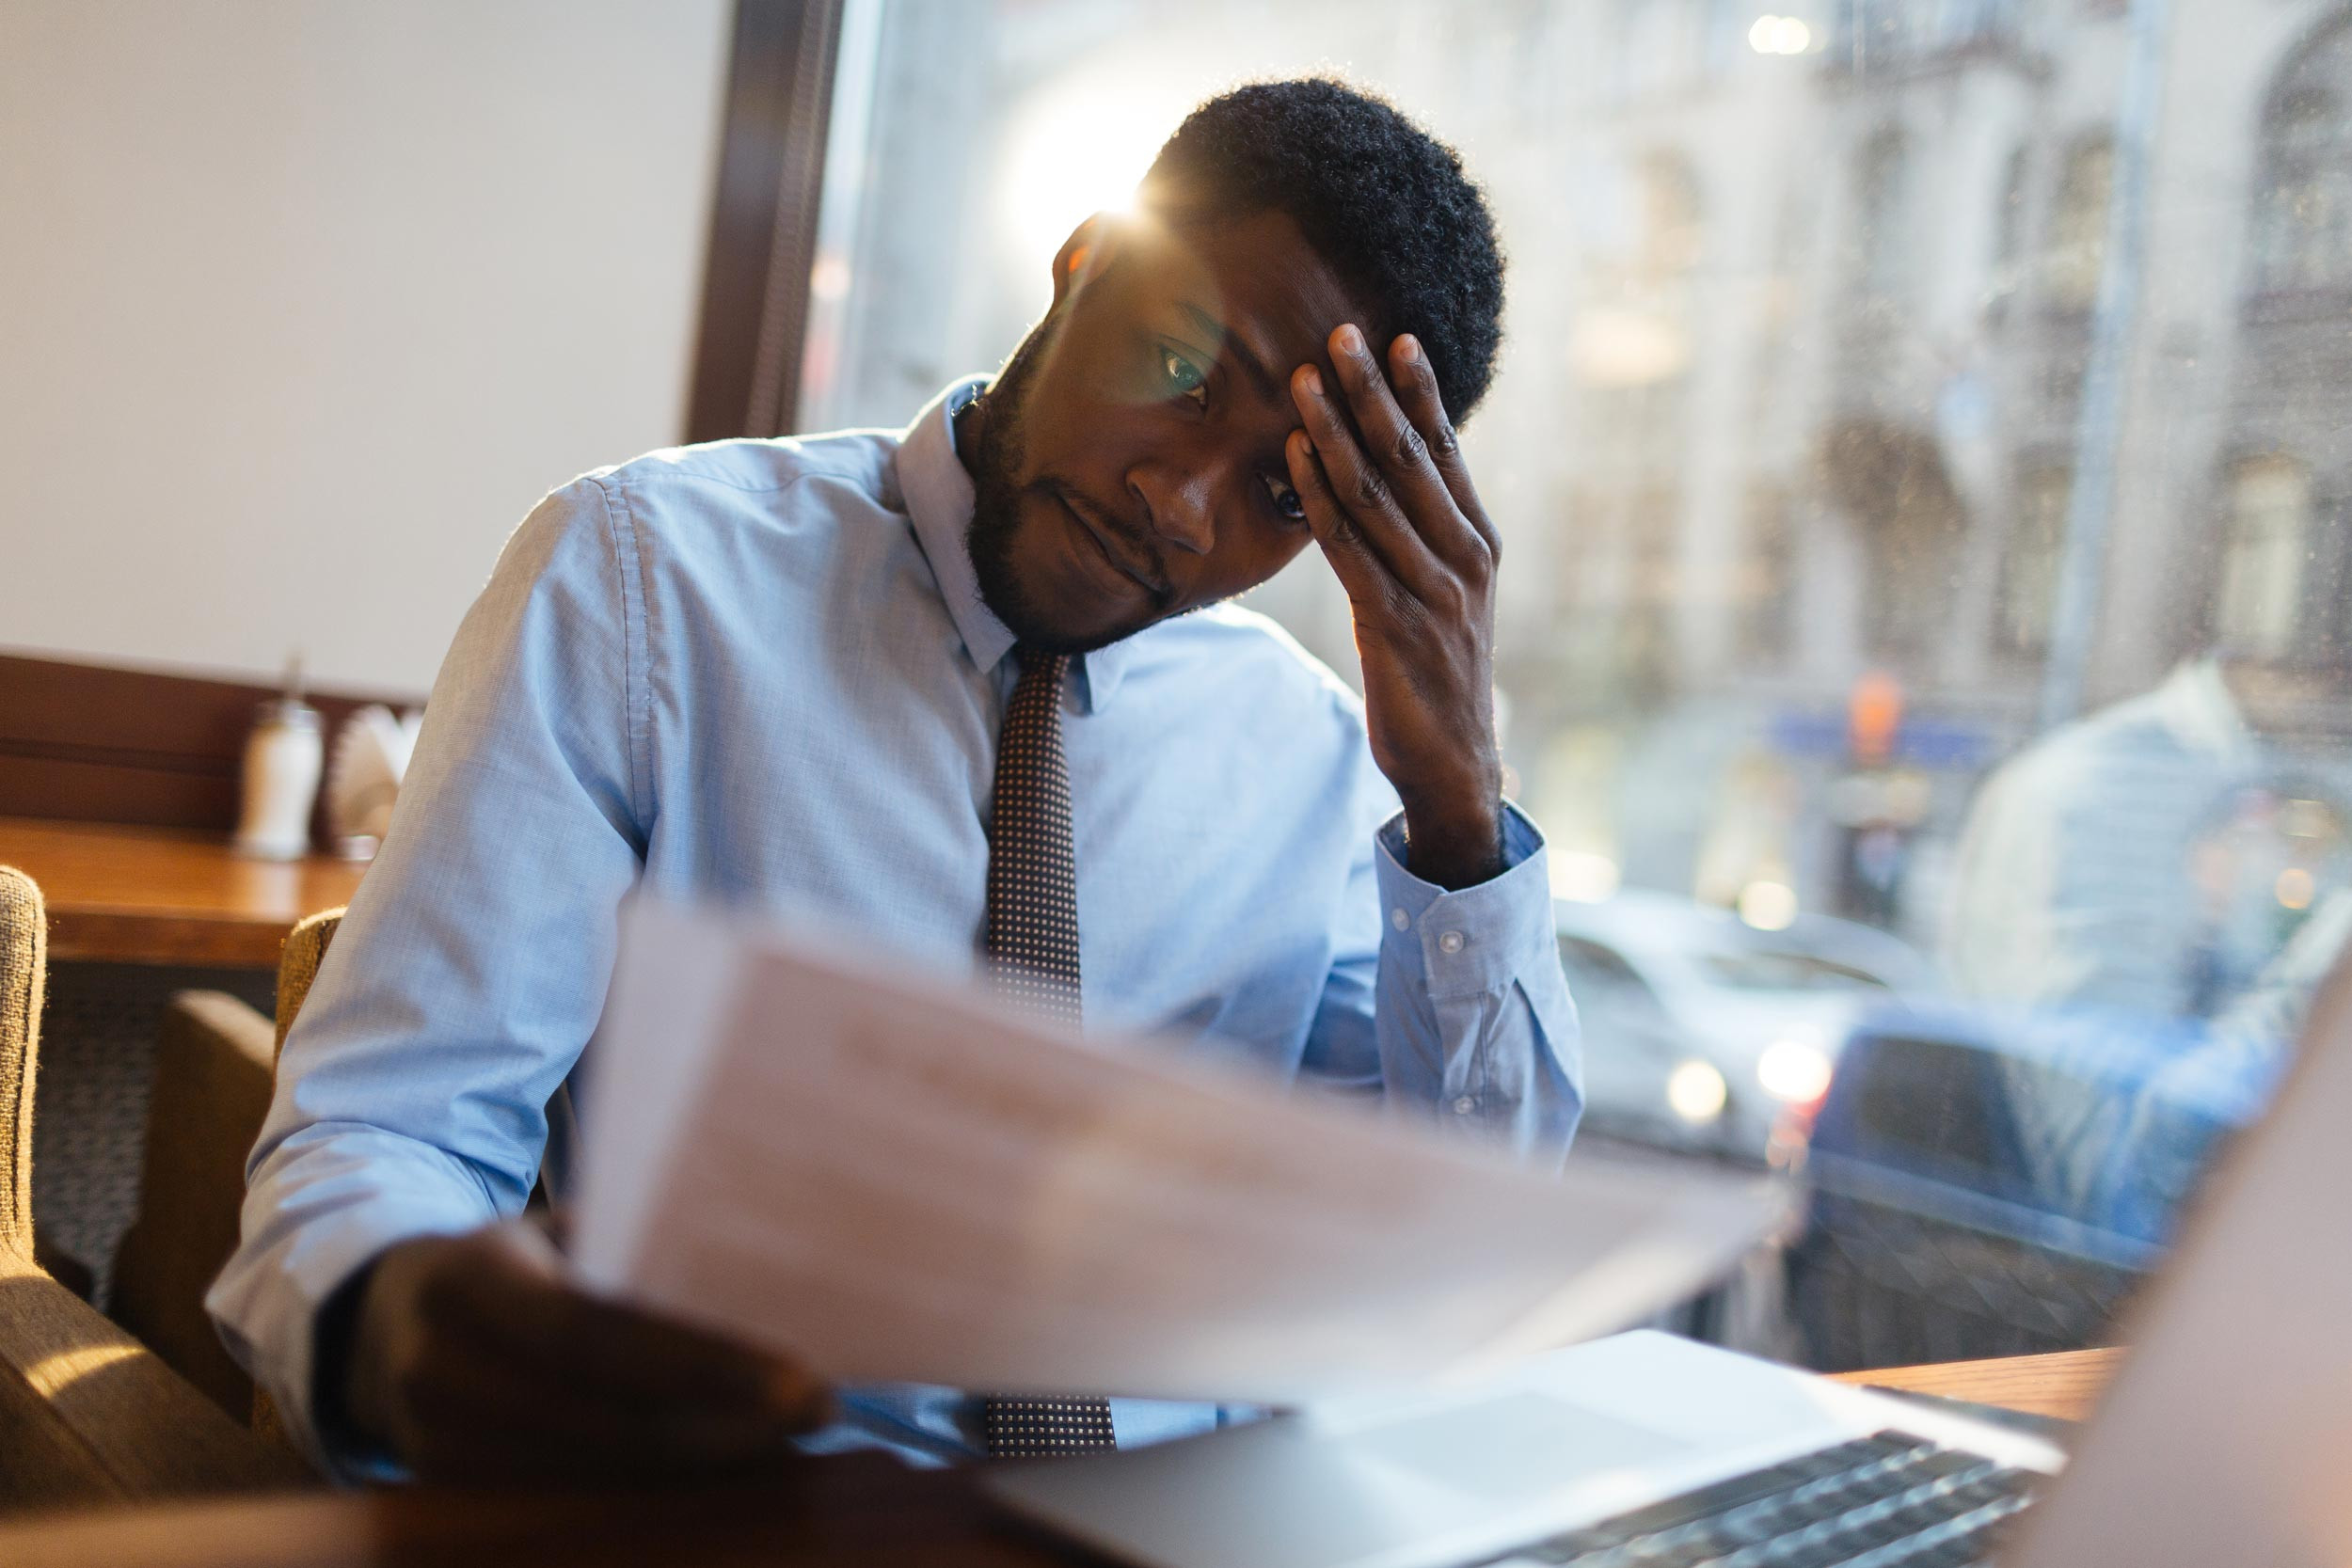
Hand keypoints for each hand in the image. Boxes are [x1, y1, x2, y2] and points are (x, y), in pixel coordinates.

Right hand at [343, 1220, 830, 1480]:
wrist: (374, 1326)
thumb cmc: (501, 1264)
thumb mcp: (547, 1231)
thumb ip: (628, 1240)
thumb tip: (758, 1255)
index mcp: (468, 1282)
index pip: (594, 1333)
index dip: (698, 1361)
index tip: (797, 1374)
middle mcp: (441, 1368)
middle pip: (604, 1419)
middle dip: (724, 1425)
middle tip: (818, 1410)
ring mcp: (436, 1441)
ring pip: (594, 1470)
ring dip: (704, 1463)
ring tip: (790, 1438)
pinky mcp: (451, 1489)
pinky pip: (570, 1495)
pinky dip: (655, 1486)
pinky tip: (727, 1464)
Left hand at [1287, 324, 1503, 888]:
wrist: (1453, 761)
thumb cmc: (1437, 670)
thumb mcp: (1442, 594)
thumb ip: (1423, 537)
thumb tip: (1388, 477)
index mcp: (1478, 542)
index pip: (1445, 452)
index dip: (1420, 392)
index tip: (1394, 336)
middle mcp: (1463, 557)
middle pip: (1411, 457)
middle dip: (1372, 391)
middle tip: (1339, 333)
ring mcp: (1432, 590)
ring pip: (1376, 493)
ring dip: (1335, 430)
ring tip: (1303, 379)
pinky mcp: (1394, 624)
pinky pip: (1349, 547)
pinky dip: (1320, 496)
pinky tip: (1294, 457)